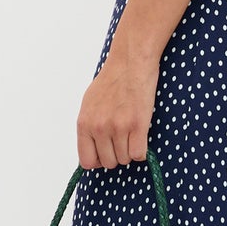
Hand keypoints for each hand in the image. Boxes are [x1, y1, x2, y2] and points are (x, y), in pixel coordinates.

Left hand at [76, 41, 160, 168]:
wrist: (130, 63)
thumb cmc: (112, 80)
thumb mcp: (89, 104)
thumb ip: (89, 127)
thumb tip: (92, 148)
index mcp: (84, 124)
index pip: (87, 161)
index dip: (98, 161)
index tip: (106, 154)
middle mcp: (99, 128)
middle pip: (109, 162)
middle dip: (117, 155)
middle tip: (123, 140)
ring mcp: (118, 128)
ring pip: (125, 159)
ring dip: (130, 151)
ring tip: (132, 133)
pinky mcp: (137, 126)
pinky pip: (139, 154)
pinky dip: (142, 150)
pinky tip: (141, 136)